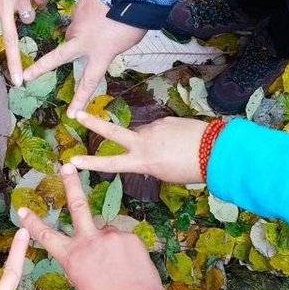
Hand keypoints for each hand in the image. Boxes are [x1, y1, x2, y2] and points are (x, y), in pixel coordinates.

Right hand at [18, 165, 179, 289]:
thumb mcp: (85, 287)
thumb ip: (84, 263)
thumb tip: (91, 251)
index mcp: (72, 259)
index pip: (46, 236)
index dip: (33, 223)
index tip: (22, 210)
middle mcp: (89, 242)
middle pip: (77, 206)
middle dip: (71, 184)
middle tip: (66, 166)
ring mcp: (111, 236)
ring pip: (107, 233)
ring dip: (110, 245)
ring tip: (120, 268)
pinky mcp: (130, 237)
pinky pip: (124, 240)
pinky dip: (125, 251)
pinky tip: (131, 268)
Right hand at [23, 0, 144, 116]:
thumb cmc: (134, 21)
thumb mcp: (123, 43)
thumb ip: (105, 49)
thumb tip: (90, 44)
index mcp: (99, 55)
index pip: (88, 83)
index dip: (79, 100)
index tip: (71, 115)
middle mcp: (83, 42)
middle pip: (57, 58)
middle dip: (39, 68)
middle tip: (25, 76)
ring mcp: (78, 23)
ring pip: (74, 33)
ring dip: (83, 32)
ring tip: (103, 23)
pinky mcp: (78, 8)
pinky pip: (81, 17)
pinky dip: (89, 17)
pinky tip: (102, 9)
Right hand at [71, 113, 206, 182]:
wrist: (216, 149)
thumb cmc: (191, 170)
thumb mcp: (166, 175)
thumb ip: (149, 165)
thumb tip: (143, 157)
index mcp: (143, 161)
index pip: (110, 164)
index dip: (90, 163)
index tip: (72, 161)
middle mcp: (144, 142)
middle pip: (113, 131)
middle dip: (93, 123)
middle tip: (76, 114)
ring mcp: (154, 128)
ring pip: (144, 134)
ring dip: (151, 141)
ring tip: (172, 151)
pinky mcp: (165, 120)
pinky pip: (159, 129)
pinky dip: (165, 136)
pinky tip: (179, 142)